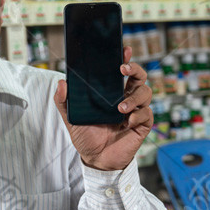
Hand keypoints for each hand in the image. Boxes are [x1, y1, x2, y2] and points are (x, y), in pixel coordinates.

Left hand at [53, 46, 152, 171]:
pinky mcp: (141, 126)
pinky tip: (127, 122)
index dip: (126, 58)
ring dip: (134, 97)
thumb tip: (61, 82)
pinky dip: (138, 116)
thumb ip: (64, 101)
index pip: (122, 72)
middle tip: (122, 70)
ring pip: (146, 93)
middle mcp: (126, 98)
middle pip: (139, 77)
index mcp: (112, 93)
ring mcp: (135, 111)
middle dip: (135, 69)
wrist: (95, 159)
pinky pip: (147, 115)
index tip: (124, 50)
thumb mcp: (71, 117)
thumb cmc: (86, 136)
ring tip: (120, 108)